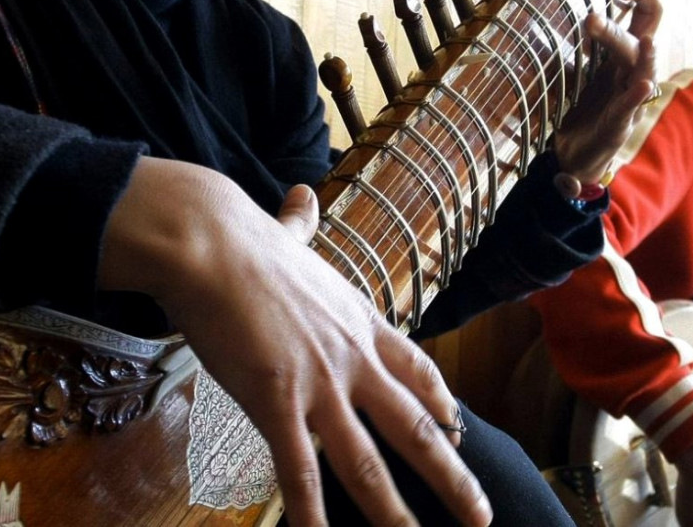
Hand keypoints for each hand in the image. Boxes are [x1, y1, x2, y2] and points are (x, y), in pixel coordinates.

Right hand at [99, 157, 492, 525]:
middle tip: (481, 514)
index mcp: (361, 321)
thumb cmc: (246, 241)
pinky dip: (311, 514)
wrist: (212, 244)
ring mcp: (320, 385)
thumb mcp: (290, 236)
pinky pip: (299, 470)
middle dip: (451, 476)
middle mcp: (354, 359)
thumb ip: (302, 225)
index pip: (419, 372)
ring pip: (366, 462)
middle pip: (415, 427)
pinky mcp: (276, 402)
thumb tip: (301, 198)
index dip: (443, 406)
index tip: (460, 432)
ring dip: (393, 513)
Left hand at [553, 0, 661, 183]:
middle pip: (642, 36)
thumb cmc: (581, 108)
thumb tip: (540, 19)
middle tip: (589, 19)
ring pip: (643, 71)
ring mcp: (628, 98)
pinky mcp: (619, 123)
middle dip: (617, 27)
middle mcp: (630, 72)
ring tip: (646, 43)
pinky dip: (636, 96)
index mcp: (622, 55)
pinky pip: (631, 107)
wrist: (575, 153)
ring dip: (642, 57)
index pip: (645, 13)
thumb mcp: (576, 71)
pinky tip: (641, 86)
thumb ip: (570, 46)